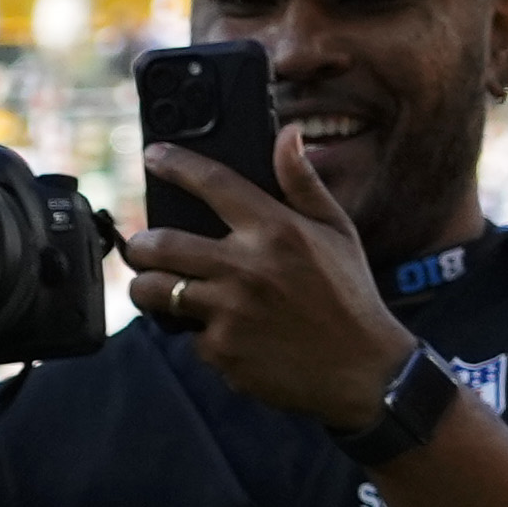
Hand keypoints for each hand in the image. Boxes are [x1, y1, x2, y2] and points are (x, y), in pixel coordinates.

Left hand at [123, 126, 412, 429]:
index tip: (153, 156)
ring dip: (148, 288)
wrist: (365, 372)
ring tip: (160, 287)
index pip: (213, 183)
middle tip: (146, 246)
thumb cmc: (350, 295)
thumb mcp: (337, 232)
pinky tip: (225, 332)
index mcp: (276, 230)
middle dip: (142, 244)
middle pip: (158, 243)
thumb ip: (303, 183)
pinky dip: (200, 333)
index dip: (176, 164)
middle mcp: (246, 267)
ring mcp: (230, 311)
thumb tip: (288, 134)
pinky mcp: (222, 350)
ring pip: (153, 291)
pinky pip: (189, 335)